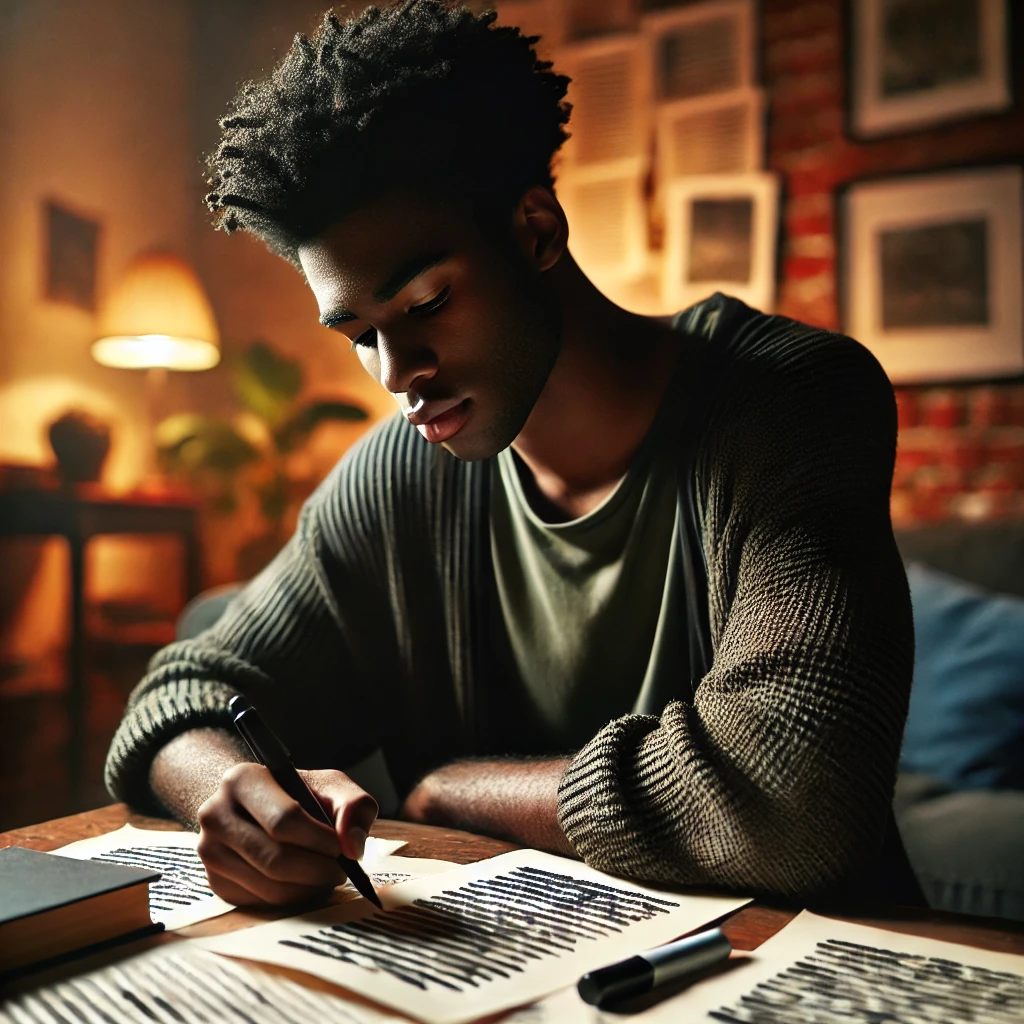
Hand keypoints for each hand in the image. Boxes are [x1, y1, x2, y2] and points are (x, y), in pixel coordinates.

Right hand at [196, 763, 377, 905]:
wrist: (252, 805)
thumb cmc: (295, 793)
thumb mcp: (329, 785)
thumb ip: (352, 806)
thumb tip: (352, 845)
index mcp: (242, 780)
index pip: (284, 820)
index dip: (319, 840)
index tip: (342, 848)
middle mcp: (215, 814)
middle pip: (275, 859)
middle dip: (317, 870)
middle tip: (340, 870)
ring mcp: (209, 851)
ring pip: (269, 887)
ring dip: (307, 888)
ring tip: (325, 875)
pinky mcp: (215, 881)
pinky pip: (260, 903)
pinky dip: (291, 899)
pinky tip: (303, 882)